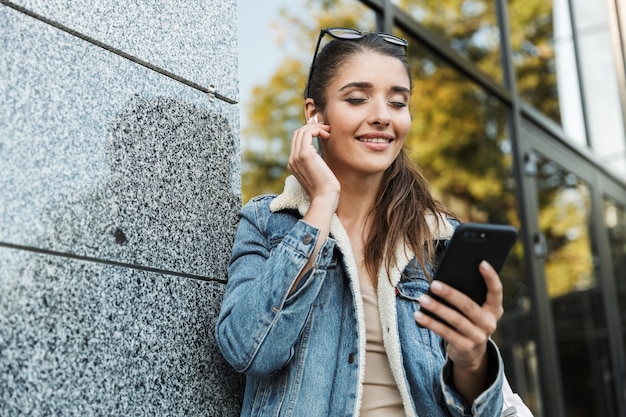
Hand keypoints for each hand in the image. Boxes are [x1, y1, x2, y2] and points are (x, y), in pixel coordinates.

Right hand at [288, 118, 337, 204]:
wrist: (325, 198)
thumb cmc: (325, 189)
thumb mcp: (318, 173)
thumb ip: (316, 163)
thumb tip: (322, 153)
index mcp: (293, 164)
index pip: (297, 141)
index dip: (309, 132)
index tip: (323, 132)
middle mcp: (292, 159)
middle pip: (297, 133)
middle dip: (313, 127)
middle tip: (327, 129)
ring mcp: (296, 157)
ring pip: (302, 131)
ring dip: (316, 127)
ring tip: (328, 131)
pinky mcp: (305, 154)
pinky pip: (308, 133)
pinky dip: (318, 130)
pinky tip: (327, 134)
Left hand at [414, 261, 502, 399]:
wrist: (471, 354)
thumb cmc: (468, 321)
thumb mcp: (473, 310)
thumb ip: (467, 296)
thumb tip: (444, 280)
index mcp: (494, 309)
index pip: (496, 291)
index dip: (491, 277)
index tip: (482, 262)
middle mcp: (489, 323)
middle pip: (469, 306)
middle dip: (450, 294)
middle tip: (433, 284)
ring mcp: (478, 337)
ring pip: (455, 320)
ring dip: (437, 308)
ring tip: (422, 299)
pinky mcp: (465, 347)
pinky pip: (445, 333)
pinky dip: (430, 323)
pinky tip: (418, 315)